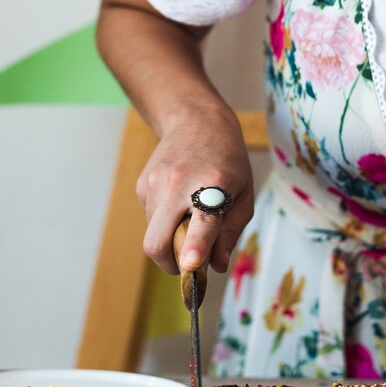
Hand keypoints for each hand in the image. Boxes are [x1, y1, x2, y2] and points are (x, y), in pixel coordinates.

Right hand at [136, 105, 253, 276]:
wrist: (197, 120)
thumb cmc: (227, 161)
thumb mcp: (244, 194)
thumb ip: (231, 232)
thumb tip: (217, 266)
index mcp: (212, 185)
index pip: (201, 223)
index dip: (194, 248)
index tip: (190, 266)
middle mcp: (178, 184)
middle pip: (157, 241)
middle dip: (169, 263)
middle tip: (187, 263)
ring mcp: (155, 183)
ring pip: (152, 233)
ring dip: (169, 239)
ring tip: (189, 218)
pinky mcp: (142, 184)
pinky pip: (150, 218)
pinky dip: (163, 222)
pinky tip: (178, 201)